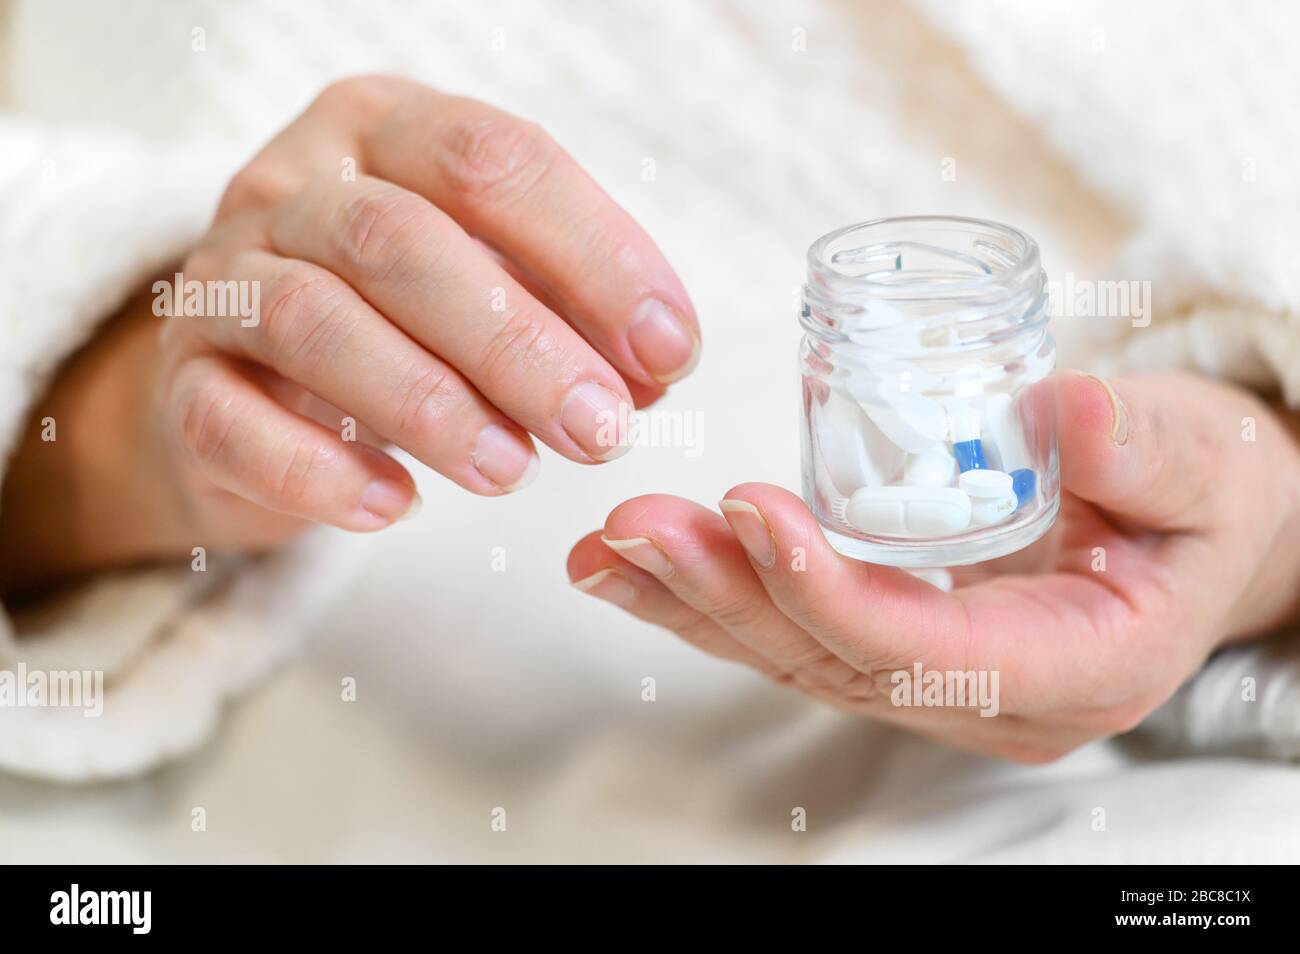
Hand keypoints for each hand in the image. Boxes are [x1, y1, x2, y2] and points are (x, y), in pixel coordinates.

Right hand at [2, 75, 700, 590]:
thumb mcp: (486, 278)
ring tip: (512, 473)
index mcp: (384, 130)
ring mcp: (223, 279)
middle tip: (600, 430)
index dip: (595, 254)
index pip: (492, 159)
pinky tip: (393, 507)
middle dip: (518, 342)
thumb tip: (653, 369)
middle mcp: (291, 185)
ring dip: (429, 405)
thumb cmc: (399, 319)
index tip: (671, 352)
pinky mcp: (184, 383)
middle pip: (400, 241)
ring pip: (313, 321)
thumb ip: (565, 304)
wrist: (249, 379)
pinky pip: (231, 421)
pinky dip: (318, 471)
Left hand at [568, 372, 1299, 761]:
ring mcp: (938, 685)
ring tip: (605, 551)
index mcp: (1075, 669)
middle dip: (726, 595)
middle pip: (833, 659)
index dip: (829, 589)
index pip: (926, 652)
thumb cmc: (1205, 497)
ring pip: (797, 657)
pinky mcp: (899, 651)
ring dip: (694, 602)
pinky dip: (714, 598)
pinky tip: (640, 568)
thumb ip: (1145, 448)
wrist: (1198, 538)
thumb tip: (1060, 409)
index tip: (750, 510)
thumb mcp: (1207, 464)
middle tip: (634, 529)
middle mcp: (991, 701)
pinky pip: (795, 636)